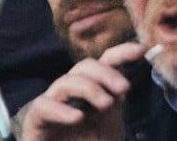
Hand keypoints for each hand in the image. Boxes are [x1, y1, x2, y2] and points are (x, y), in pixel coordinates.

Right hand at [21, 41, 145, 140]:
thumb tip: (121, 84)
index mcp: (90, 88)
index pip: (104, 62)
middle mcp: (69, 91)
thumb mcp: (107, 127)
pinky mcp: (34, 120)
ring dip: (89, 88)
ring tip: (106, 104)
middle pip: (84, 67)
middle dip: (105, 73)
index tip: (141, 49)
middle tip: (124, 88)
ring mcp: (51, 103)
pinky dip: (61, 110)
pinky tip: (78, 117)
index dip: (121, 52)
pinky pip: (44, 106)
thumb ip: (112, 105)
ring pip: (65, 82)